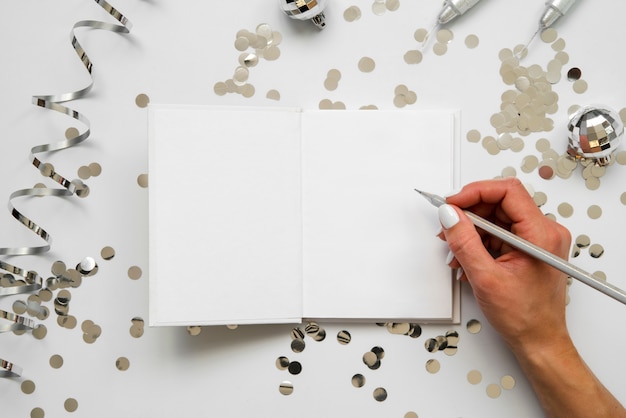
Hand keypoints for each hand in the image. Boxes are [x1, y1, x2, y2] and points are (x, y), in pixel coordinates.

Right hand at [437, 178, 571, 353]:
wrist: (539, 340)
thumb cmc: (524, 317)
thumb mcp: (486, 278)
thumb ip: (465, 242)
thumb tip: (449, 215)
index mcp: (541, 235)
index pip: (507, 192)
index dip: (475, 192)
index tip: (452, 203)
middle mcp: (544, 232)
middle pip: (500, 203)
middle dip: (469, 213)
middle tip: (448, 226)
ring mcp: (537, 239)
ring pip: (497, 217)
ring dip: (471, 230)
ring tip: (456, 251)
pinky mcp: (529, 247)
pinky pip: (499, 232)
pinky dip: (479, 241)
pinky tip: (467, 258)